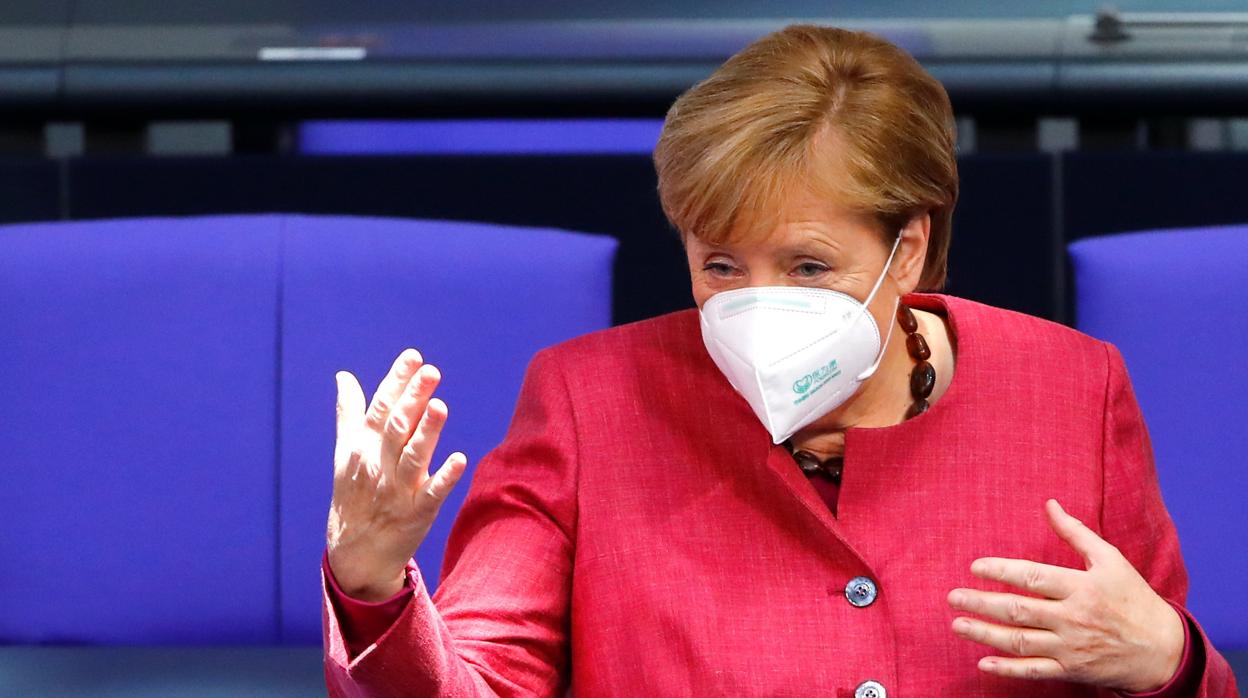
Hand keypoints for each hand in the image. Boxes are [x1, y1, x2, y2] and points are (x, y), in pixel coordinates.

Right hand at [325, 349, 467, 601]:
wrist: (354, 553)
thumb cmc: (354, 494)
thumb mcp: (346, 453)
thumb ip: (351, 413)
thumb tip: (345, 376)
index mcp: (363, 446)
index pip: (380, 408)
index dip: (396, 382)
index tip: (413, 356)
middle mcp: (379, 464)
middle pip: (396, 427)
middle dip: (412, 399)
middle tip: (431, 371)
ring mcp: (398, 489)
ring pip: (413, 456)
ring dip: (427, 432)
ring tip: (440, 406)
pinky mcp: (417, 513)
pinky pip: (431, 494)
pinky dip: (444, 478)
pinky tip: (459, 460)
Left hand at [947, 499, 1184, 692]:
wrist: (1163, 649)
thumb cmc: (1133, 598)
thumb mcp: (1110, 559)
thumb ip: (1075, 532)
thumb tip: (1049, 504)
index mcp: (1082, 587)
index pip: (1034, 577)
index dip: (1002, 571)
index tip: (975, 567)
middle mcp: (1074, 618)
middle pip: (1020, 610)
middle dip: (982, 603)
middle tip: (953, 597)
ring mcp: (1071, 647)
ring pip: (1021, 641)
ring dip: (985, 634)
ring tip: (958, 625)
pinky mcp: (1072, 670)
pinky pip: (1035, 671)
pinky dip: (1008, 669)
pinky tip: (983, 662)